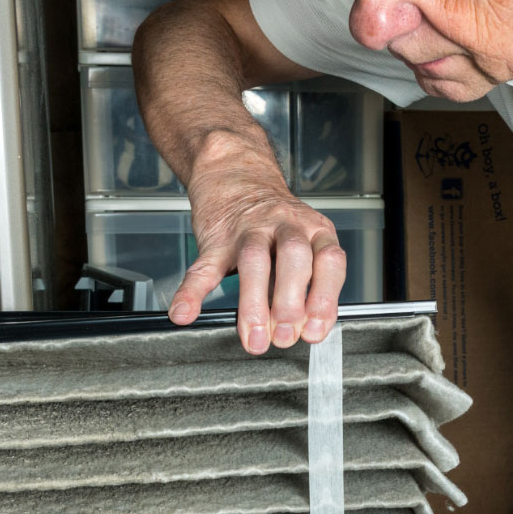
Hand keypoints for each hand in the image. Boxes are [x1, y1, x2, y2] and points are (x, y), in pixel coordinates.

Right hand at [169, 141, 346, 354]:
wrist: (236, 175)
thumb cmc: (275, 222)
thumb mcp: (306, 244)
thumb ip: (309, 283)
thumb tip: (308, 330)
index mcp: (314, 231)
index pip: (328, 263)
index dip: (324, 300)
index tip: (314, 331)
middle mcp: (286, 227)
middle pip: (293, 260)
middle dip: (290, 304)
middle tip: (284, 337)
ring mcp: (250, 231)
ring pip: (254, 262)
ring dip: (254, 304)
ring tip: (253, 336)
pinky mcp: (217, 240)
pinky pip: (203, 266)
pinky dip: (192, 293)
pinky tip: (184, 312)